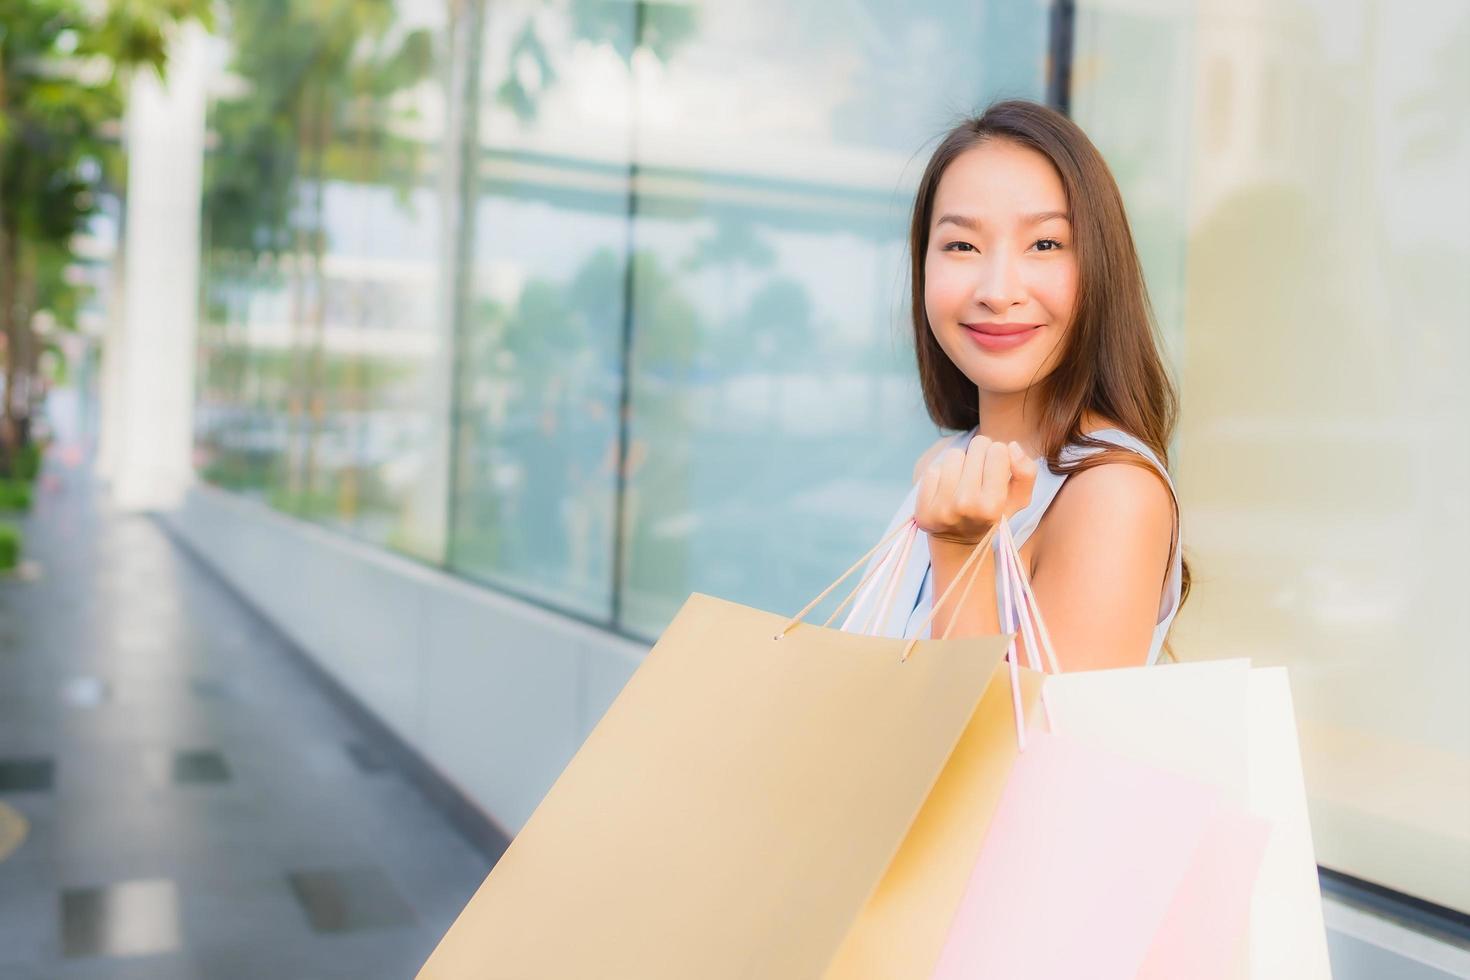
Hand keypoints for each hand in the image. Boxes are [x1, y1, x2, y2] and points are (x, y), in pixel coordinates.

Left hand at [915, 437, 1038, 546]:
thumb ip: (1026, 472)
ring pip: (954, 455)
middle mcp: (965, 506)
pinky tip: (946, 492)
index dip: (998, 455)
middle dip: (980, 456)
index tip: (995, 470)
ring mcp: (941, 508)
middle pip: (975, 448)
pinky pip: (932, 470)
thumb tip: (1012, 446)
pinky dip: (941, 476)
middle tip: (979, 476)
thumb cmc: (992, 514)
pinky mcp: (922, 510)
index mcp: (992, 505)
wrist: (960, 544)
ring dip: (960, 464)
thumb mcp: (1018, 498)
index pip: (997, 450)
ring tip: (963, 483)